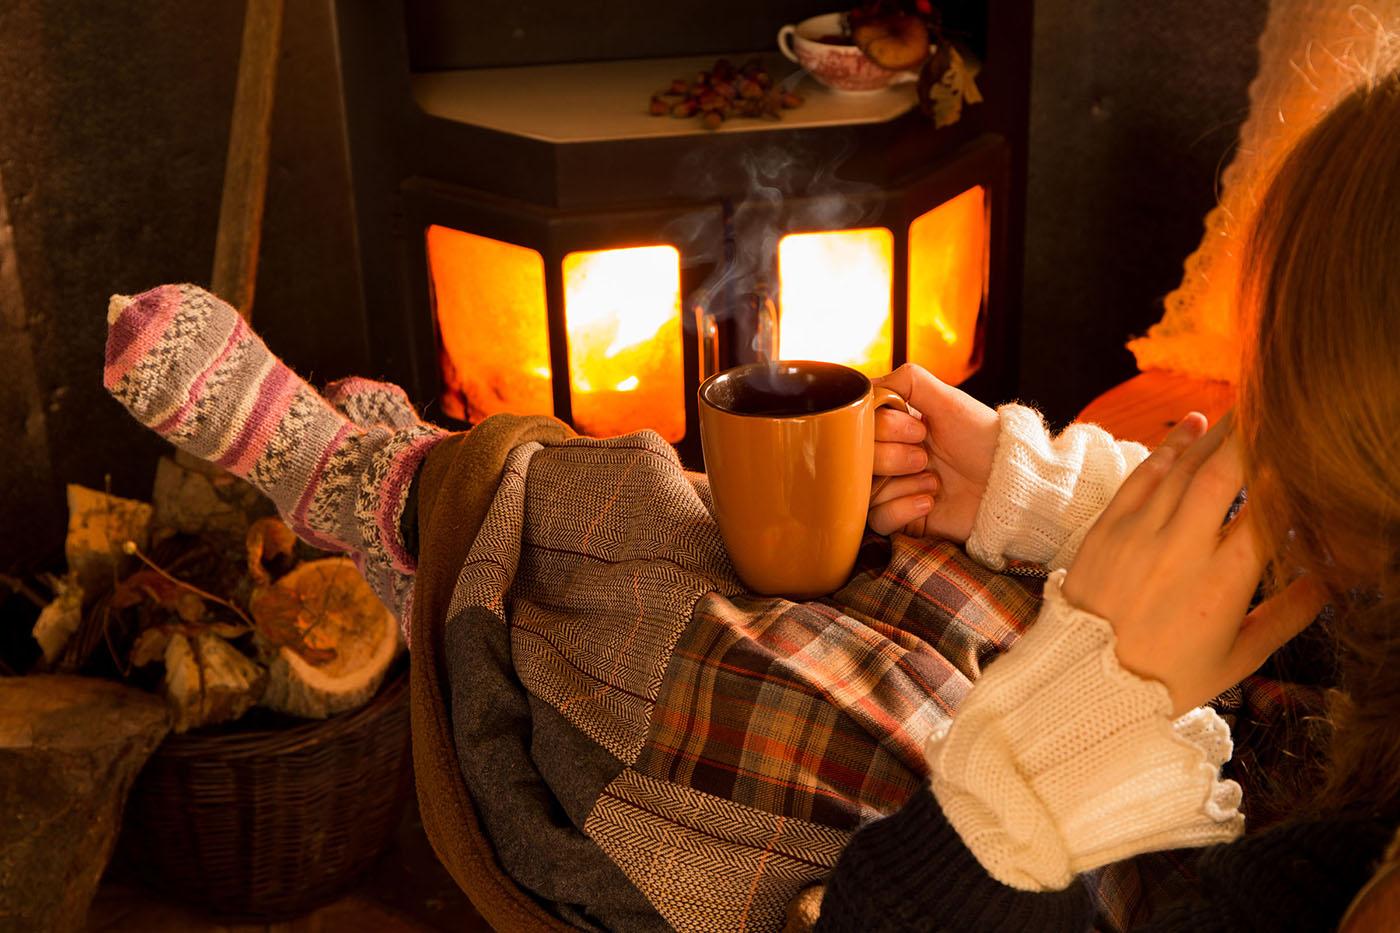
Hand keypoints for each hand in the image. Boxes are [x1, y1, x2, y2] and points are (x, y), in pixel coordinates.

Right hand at [868, 363, 999, 542]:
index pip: (859, 426)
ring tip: (934, 481)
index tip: (919, 429)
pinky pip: (878, 518)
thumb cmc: (983, 439)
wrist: (1009, 483)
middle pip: (859, 459)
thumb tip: (869, 387)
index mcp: (896, 428)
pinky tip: (930, 502)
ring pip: (865, 489)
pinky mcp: (902, 519)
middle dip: (895, 457)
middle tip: (926, 456)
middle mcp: (890, 456)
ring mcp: (895, 489)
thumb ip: (908, 381)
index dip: (884, 428)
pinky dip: (903, 509)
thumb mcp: (949, 399)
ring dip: (903, 483)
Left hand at [1061, 413, 1327, 715]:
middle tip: (1278, 409)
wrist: (1082, 683)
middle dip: (1254, 436)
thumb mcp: (1237, 659)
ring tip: (1244, 408)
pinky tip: (1191, 426)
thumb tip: (1330, 581)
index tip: (1309, 458)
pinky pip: (1141, 477)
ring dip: (1216, 434)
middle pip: (1226, 475)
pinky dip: (1168, 448)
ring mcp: (1139, 534)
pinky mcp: (1106, 529)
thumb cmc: (1166, 679)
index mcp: (1223, 583)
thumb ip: (1287, 617)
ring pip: (1184, 468)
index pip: (1269, 514)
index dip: (1292, 479)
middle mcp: (1182, 549)